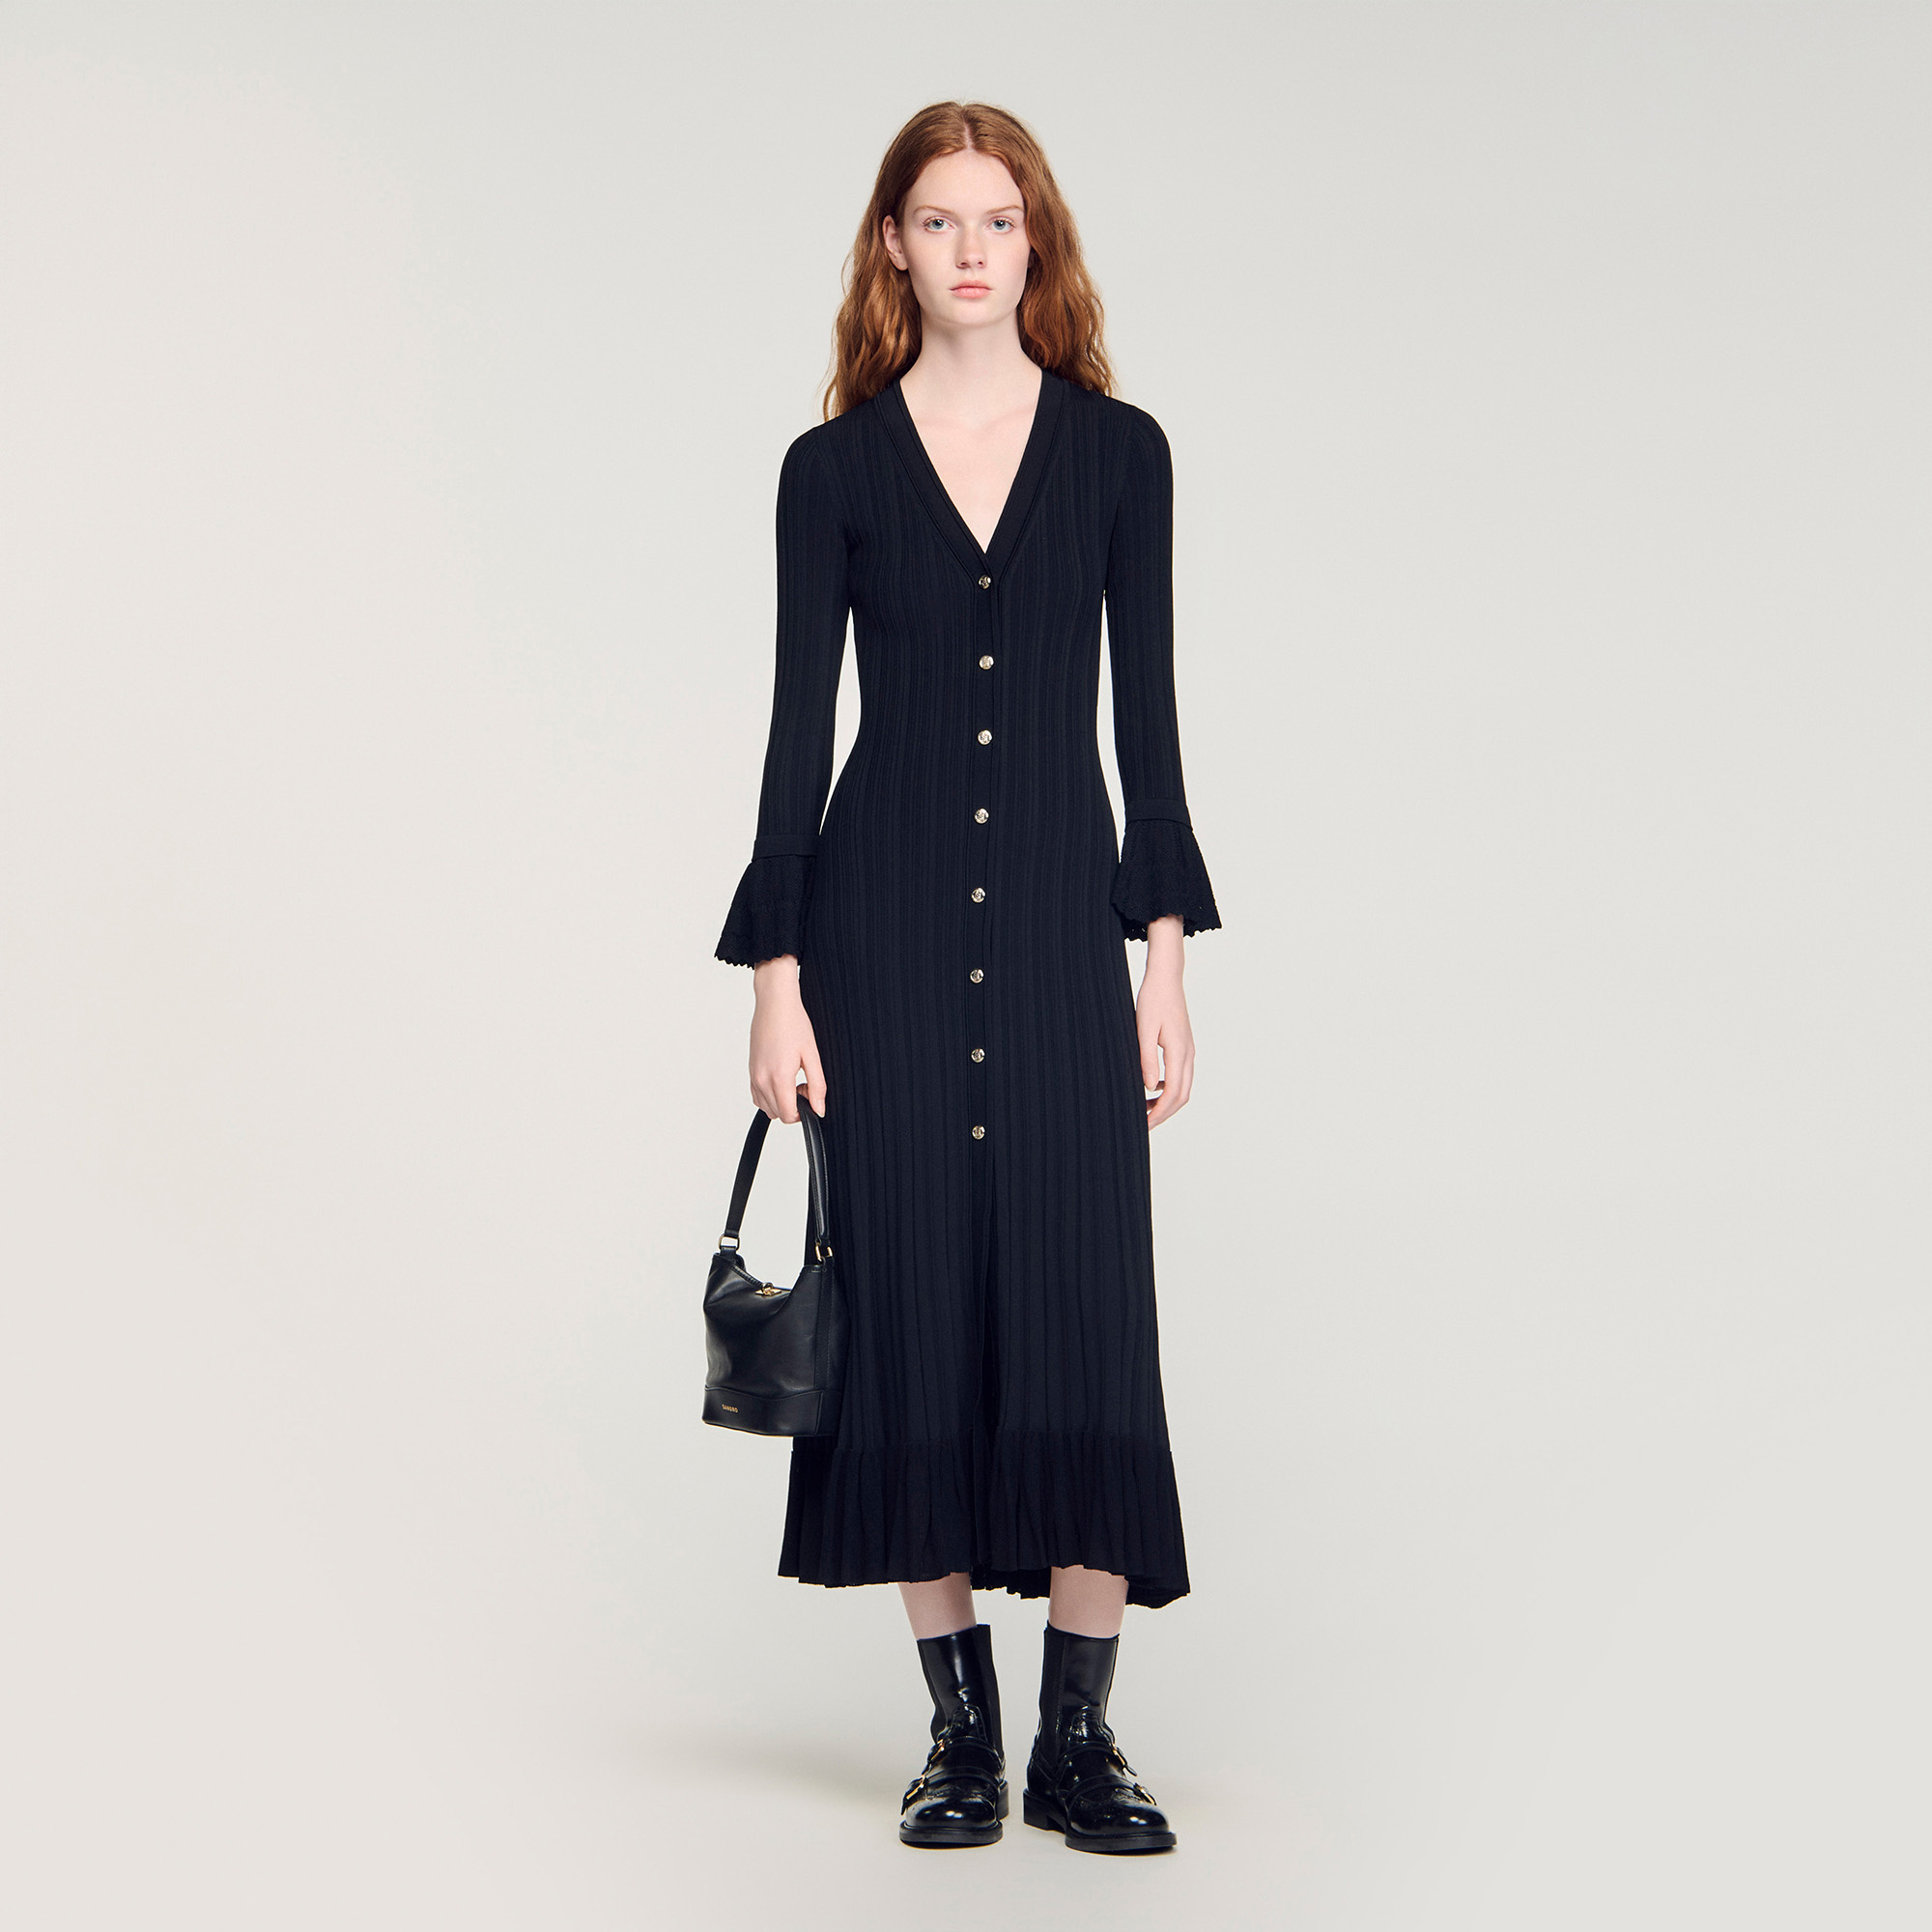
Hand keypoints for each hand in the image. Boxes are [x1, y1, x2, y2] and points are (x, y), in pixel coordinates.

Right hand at [749, 956, 826, 1122]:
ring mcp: (753, 1075)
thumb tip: (819, 1109)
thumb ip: (817, 1086)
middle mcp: (761, 1079)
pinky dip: (769, 1095)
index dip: (803, 1112)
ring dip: (781, 1102)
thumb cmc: (792, 1022)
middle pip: (777, 1114)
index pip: (788, 1115)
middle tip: (804, 1084)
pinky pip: (757, 1095)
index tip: (811, 1094)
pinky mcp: (750, 1070)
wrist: (774, 1003)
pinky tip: (781, 1078)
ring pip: (766, 1107)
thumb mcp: (812, 1055)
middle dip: (793, 1106)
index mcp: (778, 1077)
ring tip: (793, 1080)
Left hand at [1137, 915, 1193, 1128]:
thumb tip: (1149, 1087)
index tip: (1144, 1124)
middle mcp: (1188, 1055)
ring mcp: (1189, 1051)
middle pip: (1182, 1096)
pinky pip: (1181, 1076)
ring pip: (1183, 1087)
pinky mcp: (1184, 1046)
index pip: (1173, 1094)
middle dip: (1164, 1114)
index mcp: (1179, 1052)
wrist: (1166, 979)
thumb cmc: (1152, 1000)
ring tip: (1145, 1109)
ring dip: (1167, 1103)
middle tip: (1144, 1124)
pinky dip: (1168, 1089)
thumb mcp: (1143, 1029)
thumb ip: (1147, 1059)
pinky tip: (1150, 1087)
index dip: (1159, 1113)